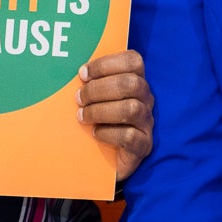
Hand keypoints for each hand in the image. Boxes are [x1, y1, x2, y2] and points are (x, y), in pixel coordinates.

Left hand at [77, 50, 153, 180]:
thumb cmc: (99, 121)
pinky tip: (95, 133)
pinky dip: (108, 133)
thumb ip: (91, 83)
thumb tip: (74, 74)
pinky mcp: (144, 145)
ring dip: (100, 111)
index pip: (132, 61)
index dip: (106, 64)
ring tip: (82, 116)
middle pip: (131, 83)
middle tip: (78, 98)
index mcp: (136, 81)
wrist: (105, 160)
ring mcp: (147, 122)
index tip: (82, 74)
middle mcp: (146, 99)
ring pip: (131, 109)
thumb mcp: (96, 98)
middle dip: (98, 89)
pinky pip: (129, 136)